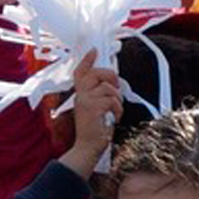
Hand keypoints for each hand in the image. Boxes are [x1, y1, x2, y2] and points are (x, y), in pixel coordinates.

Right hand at [63, 50, 122, 178]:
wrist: (87, 148)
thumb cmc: (94, 130)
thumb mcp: (95, 109)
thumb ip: (100, 96)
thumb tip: (113, 85)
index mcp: (80, 95)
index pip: (80, 73)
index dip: (87, 60)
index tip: (93, 50)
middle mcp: (80, 95)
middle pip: (96, 73)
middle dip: (110, 76)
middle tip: (116, 87)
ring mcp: (85, 101)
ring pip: (107, 88)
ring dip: (117, 99)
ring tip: (116, 110)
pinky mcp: (92, 108)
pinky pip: (111, 100)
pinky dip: (118, 109)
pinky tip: (115, 118)